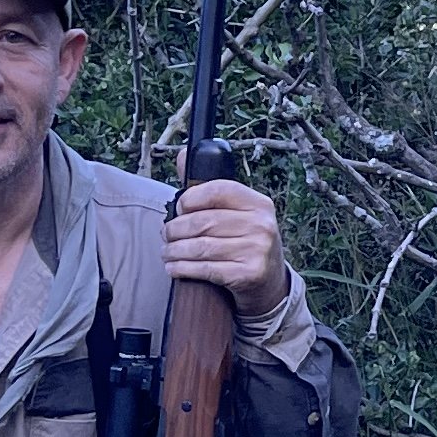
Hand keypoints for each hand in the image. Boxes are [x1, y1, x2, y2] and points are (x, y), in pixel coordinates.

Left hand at [169, 177, 291, 319]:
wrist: (270, 281)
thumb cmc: (246, 242)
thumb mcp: (237, 213)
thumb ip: (208, 189)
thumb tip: (181, 155)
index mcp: (258, 203)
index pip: (217, 190)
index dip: (190, 198)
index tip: (177, 209)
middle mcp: (262, 224)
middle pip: (204, 221)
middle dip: (176, 229)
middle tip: (166, 235)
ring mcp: (258, 250)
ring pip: (201, 247)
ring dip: (175, 251)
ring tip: (166, 252)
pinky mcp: (249, 274)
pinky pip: (206, 268)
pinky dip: (183, 268)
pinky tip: (174, 267)